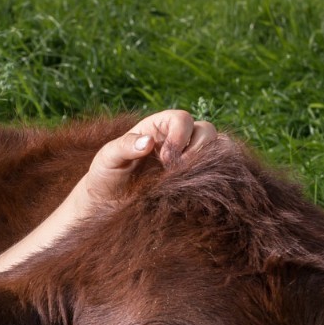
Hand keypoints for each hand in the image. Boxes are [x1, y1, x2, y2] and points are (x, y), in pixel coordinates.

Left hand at [74, 109, 217, 207]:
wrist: (108, 206)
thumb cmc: (105, 177)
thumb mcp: (107, 158)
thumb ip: (125, 146)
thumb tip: (148, 142)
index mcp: (157, 128)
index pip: (182, 119)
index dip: (180, 136)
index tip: (166, 159)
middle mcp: (177, 140)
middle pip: (206, 130)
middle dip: (197, 148)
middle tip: (176, 170)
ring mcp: (188, 159)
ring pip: (217, 148)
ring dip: (208, 161)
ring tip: (187, 179)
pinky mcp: (194, 180)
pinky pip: (218, 170)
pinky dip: (216, 174)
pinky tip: (197, 187)